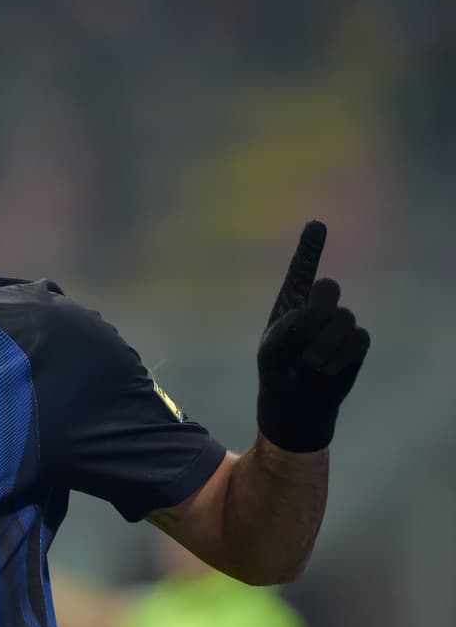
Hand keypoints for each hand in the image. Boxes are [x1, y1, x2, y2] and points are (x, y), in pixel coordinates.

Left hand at [256, 221, 369, 451]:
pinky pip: (357, 339)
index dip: (310, 247)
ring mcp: (340, 323)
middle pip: (328, 287)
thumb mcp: (269, 351)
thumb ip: (282, 330)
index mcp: (291, 303)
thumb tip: (307, 315)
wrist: (296, 402)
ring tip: (309, 363)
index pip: (302, 269)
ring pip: (342, 318)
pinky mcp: (356, 342)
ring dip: (322, 345)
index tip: (316, 224)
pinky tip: (325, 369)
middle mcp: (318, 307)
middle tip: (304, 335)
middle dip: (316, 311)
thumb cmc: (278, 371)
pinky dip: (339, 357)